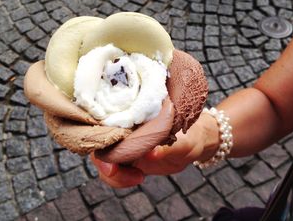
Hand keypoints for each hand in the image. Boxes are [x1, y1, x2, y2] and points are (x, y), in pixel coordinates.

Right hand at [91, 113, 219, 187]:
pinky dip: (119, 178)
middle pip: (99, 143)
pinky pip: (113, 170)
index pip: (106, 123)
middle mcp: (124, 127)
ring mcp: (123, 143)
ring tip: (137, 177)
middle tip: (116, 171)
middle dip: (103, 161)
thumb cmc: (190, 134)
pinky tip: (138, 177)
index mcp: (134, 114)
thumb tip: (152, 154)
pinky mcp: (125, 157)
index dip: (101, 138)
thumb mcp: (185, 141)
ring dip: (113, 173)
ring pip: (103, 160)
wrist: (194, 143)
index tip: (110, 155)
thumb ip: (170, 146)